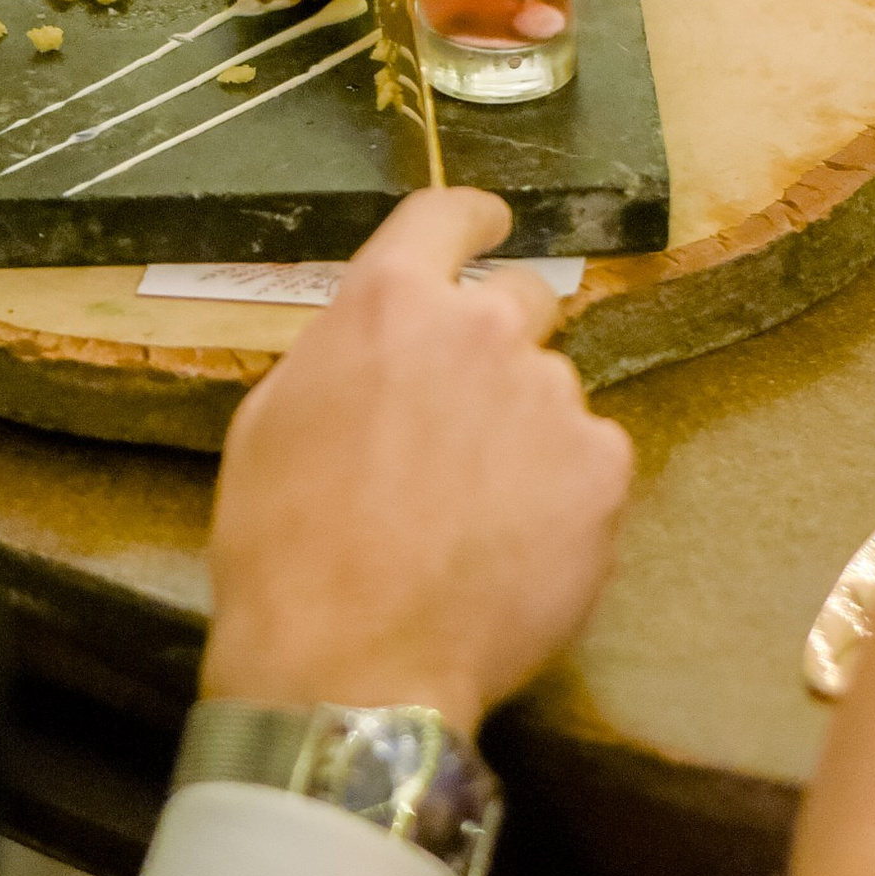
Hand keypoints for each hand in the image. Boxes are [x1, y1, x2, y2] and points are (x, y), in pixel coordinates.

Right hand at [203, 188, 633, 738]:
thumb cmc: (283, 546)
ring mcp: (551, 398)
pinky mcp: (602, 470)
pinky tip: (513, 547)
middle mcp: (481, 329)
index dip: (471, 218)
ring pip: (552, 392)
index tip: (489, 224)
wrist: (351, 661)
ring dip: (524, 430)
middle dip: (497, 343)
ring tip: (476, 513)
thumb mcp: (272, 419)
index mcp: (389, 303)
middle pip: (521, 299)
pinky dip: (561, 493)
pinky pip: (589, 460)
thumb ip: (344, 354)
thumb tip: (380, 348)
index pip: (447, 214)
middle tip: (462, 419)